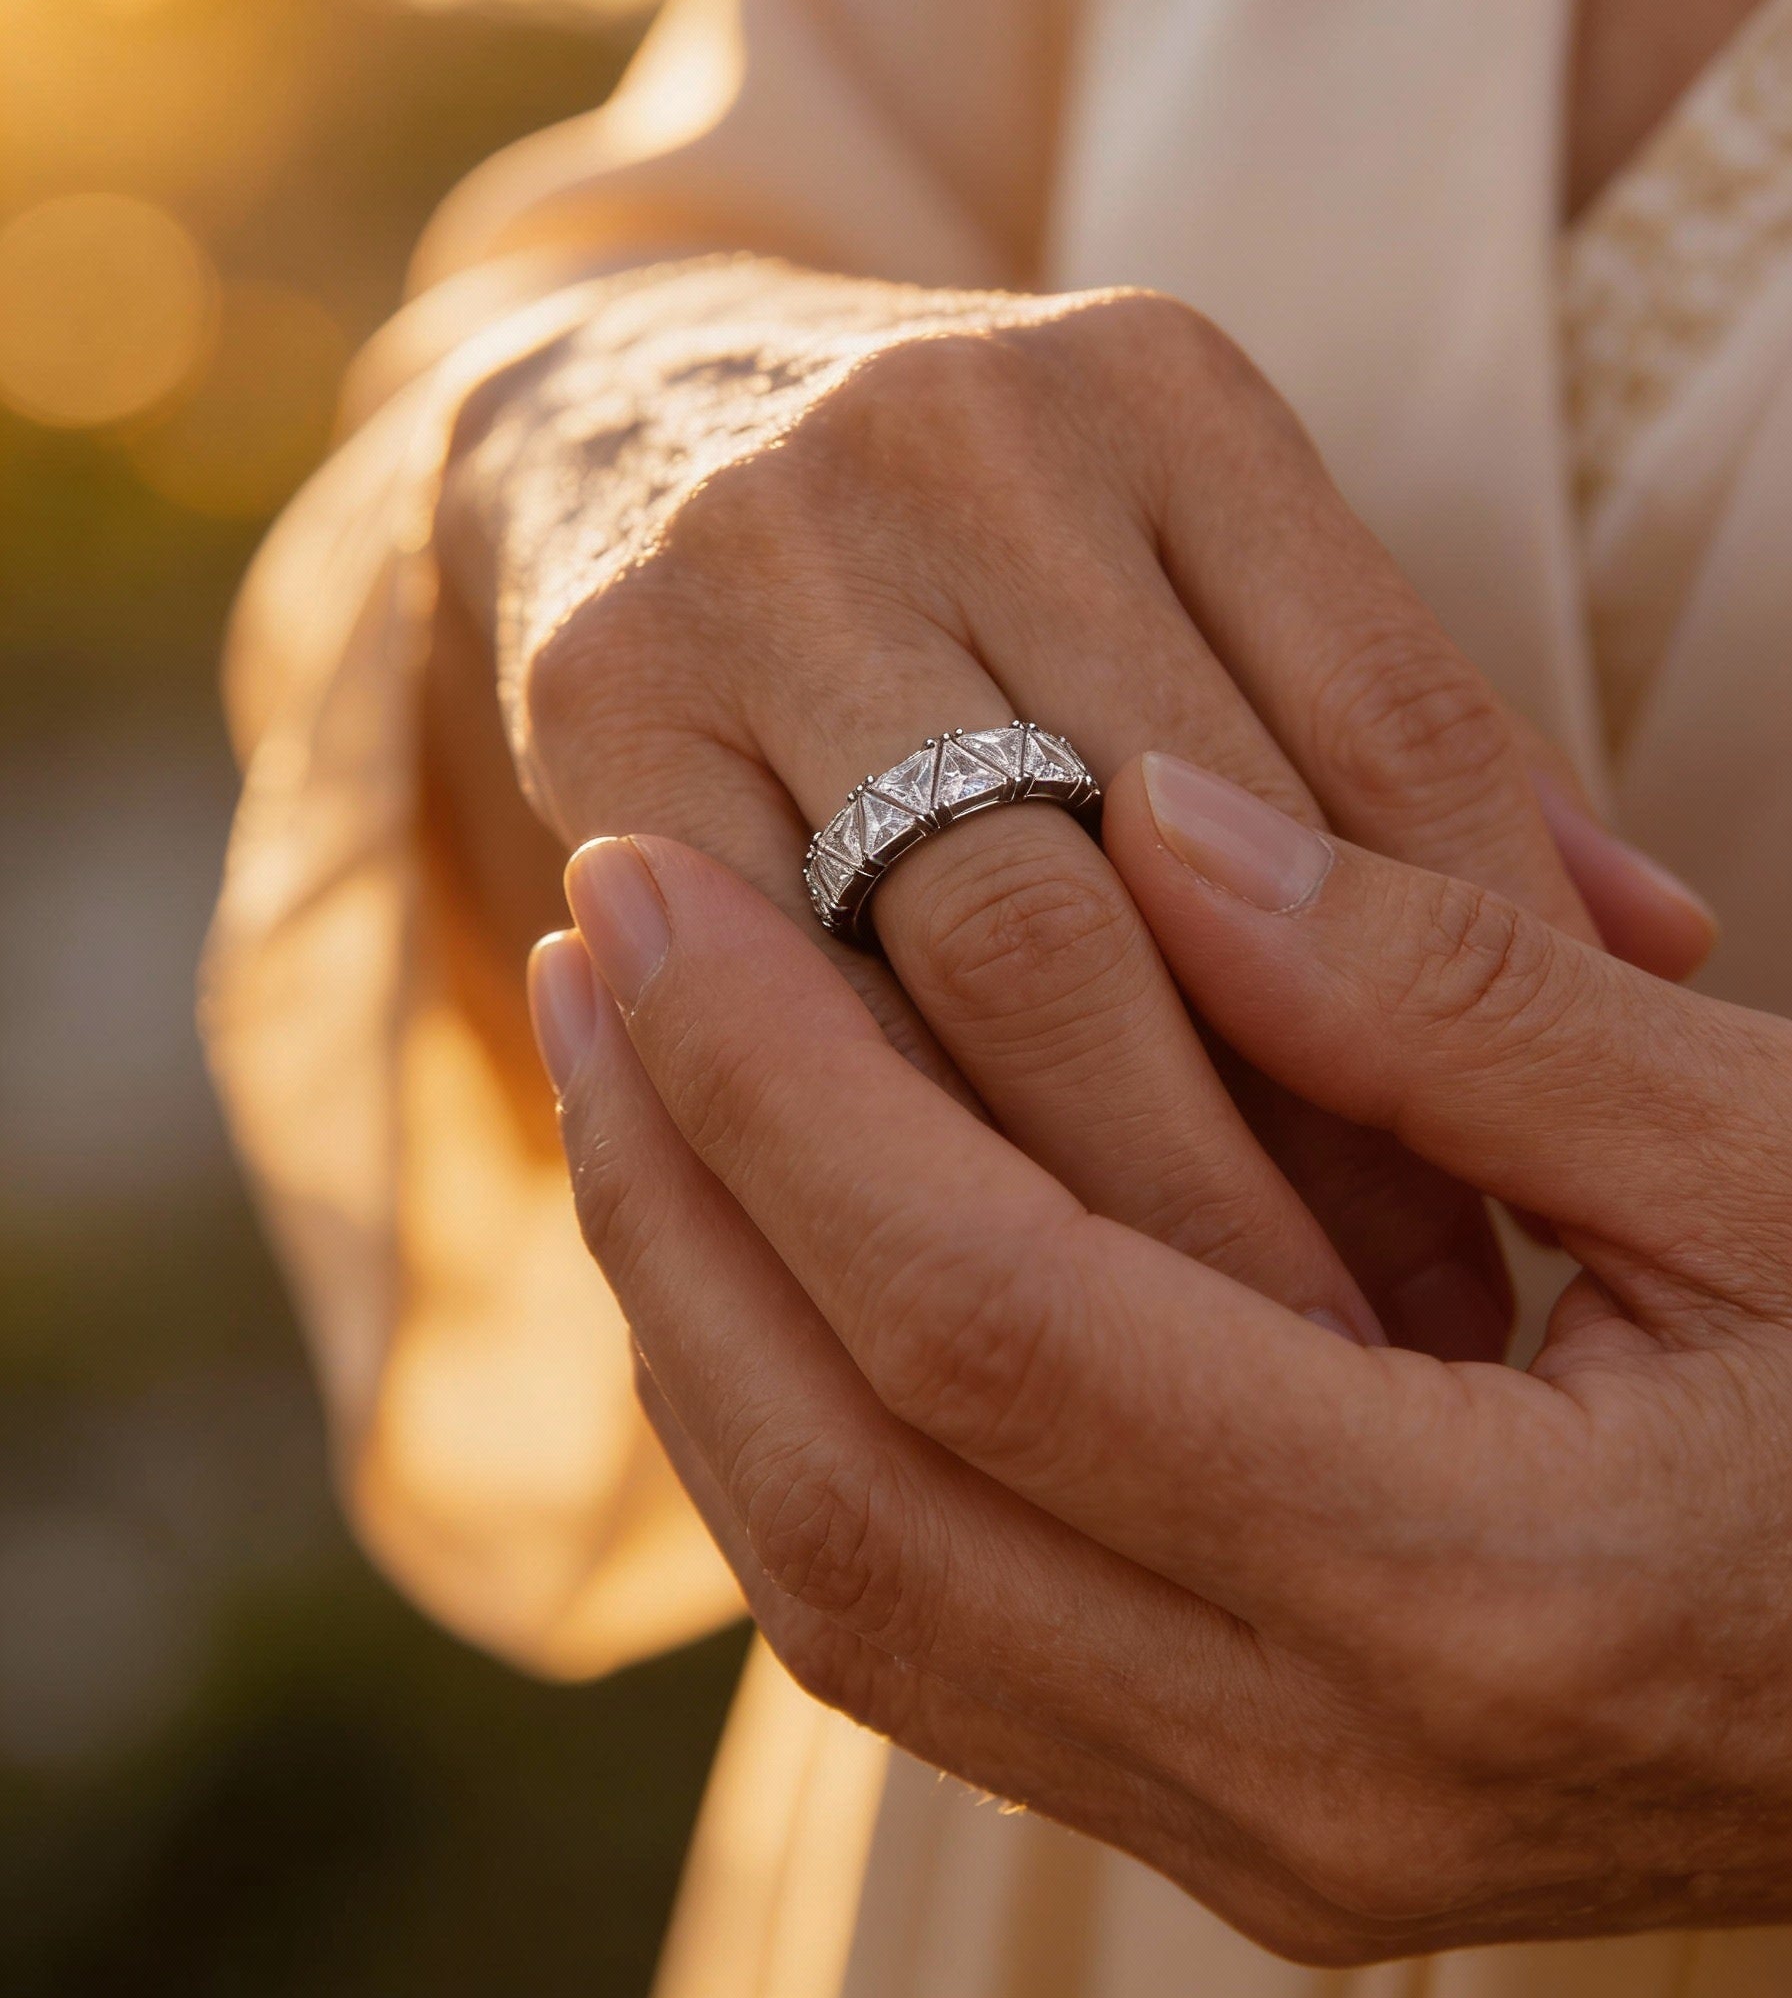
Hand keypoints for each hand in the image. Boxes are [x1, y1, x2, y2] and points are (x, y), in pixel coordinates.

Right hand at [437, 256, 1706, 1353]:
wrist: (629, 425)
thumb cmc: (975, 538)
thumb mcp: (1197, 557)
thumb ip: (1404, 741)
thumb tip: (1658, 940)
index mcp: (1153, 387)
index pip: (1387, 725)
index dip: (1485, 987)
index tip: (1537, 1201)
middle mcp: (948, 443)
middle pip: (1187, 857)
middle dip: (1319, 1134)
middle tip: (1418, 1340)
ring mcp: (761, 568)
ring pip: (995, 949)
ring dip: (1142, 1184)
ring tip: (1260, 1353)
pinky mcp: (602, 705)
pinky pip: (797, 992)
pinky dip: (916, 1150)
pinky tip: (1008, 1281)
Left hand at [526, 785, 1791, 1962]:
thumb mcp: (1785, 1164)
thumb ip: (1457, 1000)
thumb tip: (1152, 821)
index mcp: (1481, 1581)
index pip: (989, 1316)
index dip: (784, 1088)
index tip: (654, 891)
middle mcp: (1339, 1764)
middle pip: (857, 1474)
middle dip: (679, 1192)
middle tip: (597, 951)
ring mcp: (1287, 1832)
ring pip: (852, 1586)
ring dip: (702, 1316)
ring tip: (635, 1080)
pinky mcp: (1266, 1826)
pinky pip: (933, 1637)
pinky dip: (801, 1437)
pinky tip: (768, 1258)